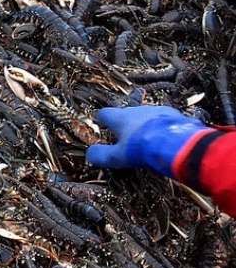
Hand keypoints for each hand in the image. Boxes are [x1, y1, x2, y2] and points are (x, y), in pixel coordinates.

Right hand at [86, 105, 208, 177]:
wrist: (178, 144)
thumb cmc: (143, 149)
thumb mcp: (118, 157)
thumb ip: (102, 155)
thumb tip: (89, 154)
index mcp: (121, 118)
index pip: (105, 113)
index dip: (101, 119)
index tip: (100, 123)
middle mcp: (138, 110)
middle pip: (127, 113)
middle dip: (125, 123)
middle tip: (125, 136)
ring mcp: (158, 111)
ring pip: (147, 116)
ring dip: (145, 125)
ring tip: (148, 139)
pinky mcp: (176, 115)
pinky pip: (165, 120)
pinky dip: (162, 127)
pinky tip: (165, 139)